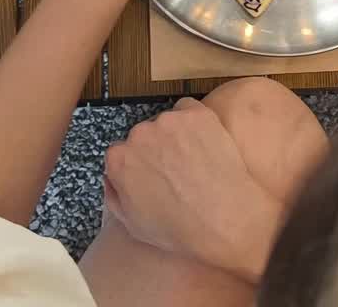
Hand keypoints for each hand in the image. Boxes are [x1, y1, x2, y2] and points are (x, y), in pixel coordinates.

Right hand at [104, 98, 282, 281]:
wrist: (224, 220)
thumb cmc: (179, 228)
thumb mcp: (132, 223)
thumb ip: (114, 194)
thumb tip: (112, 177)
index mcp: (120, 159)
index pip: (122, 153)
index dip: (139, 166)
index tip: (154, 175)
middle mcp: (140, 135)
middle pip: (144, 135)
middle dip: (157, 149)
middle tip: (178, 169)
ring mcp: (170, 121)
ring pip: (168, 122)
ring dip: (177, 135)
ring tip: (195, 160)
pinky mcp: (198, 114)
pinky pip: (191, 110)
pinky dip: (196, 122)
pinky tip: (205, 144)